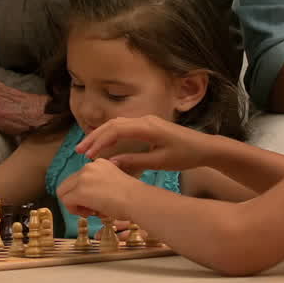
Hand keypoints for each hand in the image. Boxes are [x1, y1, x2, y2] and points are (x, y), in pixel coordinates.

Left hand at [56, 158, 136, 220]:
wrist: (136, 200)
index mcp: (98, 163)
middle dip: (75, 198)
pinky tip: (88, 214)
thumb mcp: (113, 184)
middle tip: (89, 210)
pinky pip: (66, 201)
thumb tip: (86, 198)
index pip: (80, 177)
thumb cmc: (131, 197)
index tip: (95, 202)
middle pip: (68, 183)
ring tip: (90, 212)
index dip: (83, 192)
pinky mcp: (80, 191)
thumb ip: (98, 185)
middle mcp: (88, 166)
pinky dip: (73, 210)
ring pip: (63, 191)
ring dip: (74, 204)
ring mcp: (83, 178)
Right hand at [75, 115, 210, 173]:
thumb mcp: (160, 162)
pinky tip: (103, 145)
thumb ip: (134, 162)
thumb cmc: (185, 155)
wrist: (204, 147)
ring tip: (87, 149)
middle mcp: (144, 119)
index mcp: (147, 127)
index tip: (87, 155)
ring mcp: (145, 120)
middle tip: (79, 151)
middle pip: (112, 124)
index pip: (116, 130)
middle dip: (94, 137)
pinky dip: (110, 134)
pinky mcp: (147, 125)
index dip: (99, 142)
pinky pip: (123, 126)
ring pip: (116, 124)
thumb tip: (110, 163)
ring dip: (100, 135)